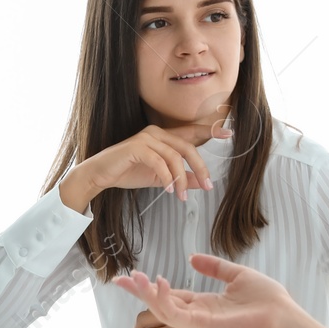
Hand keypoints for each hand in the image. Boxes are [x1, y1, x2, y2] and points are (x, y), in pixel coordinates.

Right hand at [60, 123, 228, 211]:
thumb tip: (199, 183)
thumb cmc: (127, 172)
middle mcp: (156, 133)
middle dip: (200, 167)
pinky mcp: (136, 148)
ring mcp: (146, 138)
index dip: (210, 132)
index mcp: (163, 137)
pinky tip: (168, 190)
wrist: (100, 175)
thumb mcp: (160, 179)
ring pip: (175, 156)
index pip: (191, 133)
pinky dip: (166, 177)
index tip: (228, 132)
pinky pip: (159, 162)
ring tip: (181, 195)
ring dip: (181, 178)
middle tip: (207, 186)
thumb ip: (180, 178)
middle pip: (188, 147)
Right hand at [115, 254, 300, 327]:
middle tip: (119, 279)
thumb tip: (193, 258)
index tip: (134, 275)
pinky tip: (158, 283)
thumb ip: (214, 267)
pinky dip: (163, 300)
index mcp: (205, 304)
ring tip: (133, 278)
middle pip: (160, 303)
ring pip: (163, 309)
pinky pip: (176, 314)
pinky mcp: (202, 326)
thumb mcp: (237, 274)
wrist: (283, 318)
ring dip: (146, 294)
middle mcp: (198, 314)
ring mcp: (198, 322)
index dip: (152, 285)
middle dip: (139, 291)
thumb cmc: (268, 301)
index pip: (171, 295)